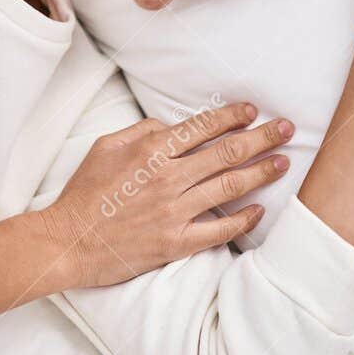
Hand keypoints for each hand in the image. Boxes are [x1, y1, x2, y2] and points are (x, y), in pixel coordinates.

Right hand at [40, 102, 291, 289]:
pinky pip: (219, 230)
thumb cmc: (83, 194)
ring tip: (283, 162)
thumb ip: (141, 132)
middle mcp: (167, 178)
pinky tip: (260, 211)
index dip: (232, 116)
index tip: (252, 111)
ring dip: (261, 172)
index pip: (202, 127)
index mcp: (150, 151)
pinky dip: (243, 220)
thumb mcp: (104, 147)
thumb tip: (171, 128)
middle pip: (226, 152)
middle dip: (261, 137)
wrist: (67, 242)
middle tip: (286, 128)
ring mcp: (173, 212)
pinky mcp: (175, 243)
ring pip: (230, 186)